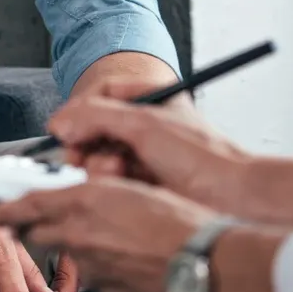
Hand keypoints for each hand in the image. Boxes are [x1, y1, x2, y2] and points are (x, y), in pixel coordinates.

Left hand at [0, 180, 213, 291]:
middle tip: (34, 227)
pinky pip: (95, 278)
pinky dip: (102, 268)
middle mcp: (80, 235)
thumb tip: (79, 195)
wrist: (204, 264)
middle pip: (38, 235)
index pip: (28, 204)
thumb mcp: (132, 188)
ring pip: (70, 257)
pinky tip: (127, 260)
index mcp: (84, 201)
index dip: (6, 209)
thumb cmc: (178, 221)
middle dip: (33, 231)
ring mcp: (90, 268)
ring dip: (76, 249)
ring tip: (109, 240)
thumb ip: (96, 193)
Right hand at [48, 96, 248, 208]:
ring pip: (101, 154)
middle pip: (97, 126)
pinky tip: (122, 184)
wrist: (232, 198)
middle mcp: (148, 123)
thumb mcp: (144, 125)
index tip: (63, 127)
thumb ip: (96, 117)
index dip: (79, 108)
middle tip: (81, 155)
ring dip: (100, 164)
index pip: (104, 92)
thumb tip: (61, 122)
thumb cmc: (202, 157)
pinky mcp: (144, 181)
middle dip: (89, 142)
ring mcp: (145, 153)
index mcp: (154, 97)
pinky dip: (110, 181)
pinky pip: (111, 178)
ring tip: (115, 171)